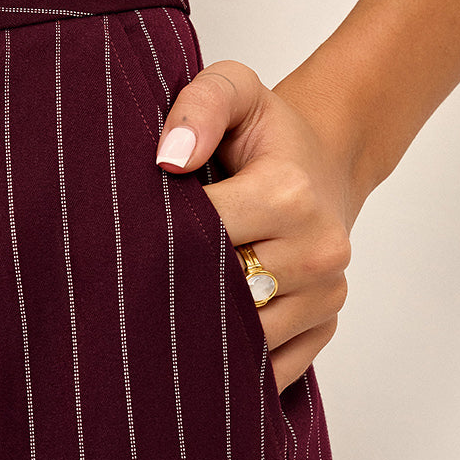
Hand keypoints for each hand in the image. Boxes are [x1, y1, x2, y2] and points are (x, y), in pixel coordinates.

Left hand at [154, 58, 356, 392]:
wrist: (326, 164)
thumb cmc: (267, 134)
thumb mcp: (233, 90)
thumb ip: (199, 106)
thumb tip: (169, 159)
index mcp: (290, 193)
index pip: (201, 237)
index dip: (158, 239)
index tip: (132, 234)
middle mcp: (318, 249)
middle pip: (219, 294)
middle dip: (173, 289)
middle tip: (135, 281)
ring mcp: (326, 295)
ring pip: (243, 339)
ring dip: (200, 331)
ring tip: (168, 307)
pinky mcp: (325, 326)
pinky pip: (273, 369)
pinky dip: (236, 364)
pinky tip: (206, 342)